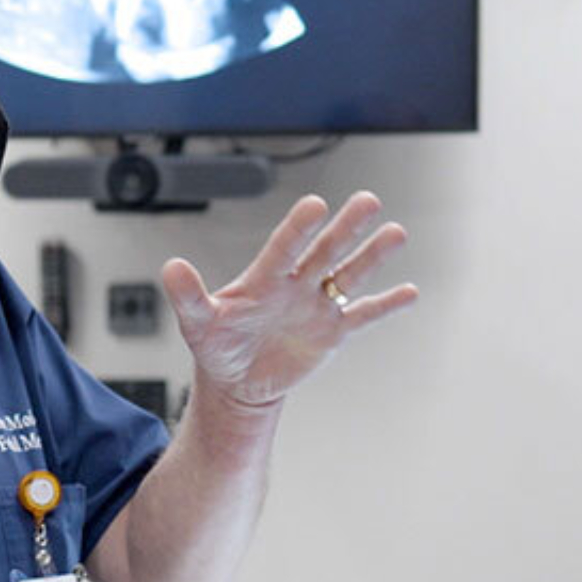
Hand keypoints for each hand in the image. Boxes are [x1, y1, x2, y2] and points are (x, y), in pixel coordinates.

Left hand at [160, 192, 416, 409]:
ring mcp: (317, 306)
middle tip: (368, 200)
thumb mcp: (198, 324)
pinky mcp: (333, 332)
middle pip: (325, 251)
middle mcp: (296, 284)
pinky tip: (409, 292)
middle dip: (346, 228)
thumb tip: (171, 267)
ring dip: (373, 256)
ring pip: (349, 276)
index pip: (284, 249)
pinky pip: (363, 316)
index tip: (315, 205)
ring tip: (396, 232)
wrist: (238, 381)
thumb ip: (189, 296)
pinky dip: (386, 306)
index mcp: (265, 279)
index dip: (299, 229)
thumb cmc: (217, 346)